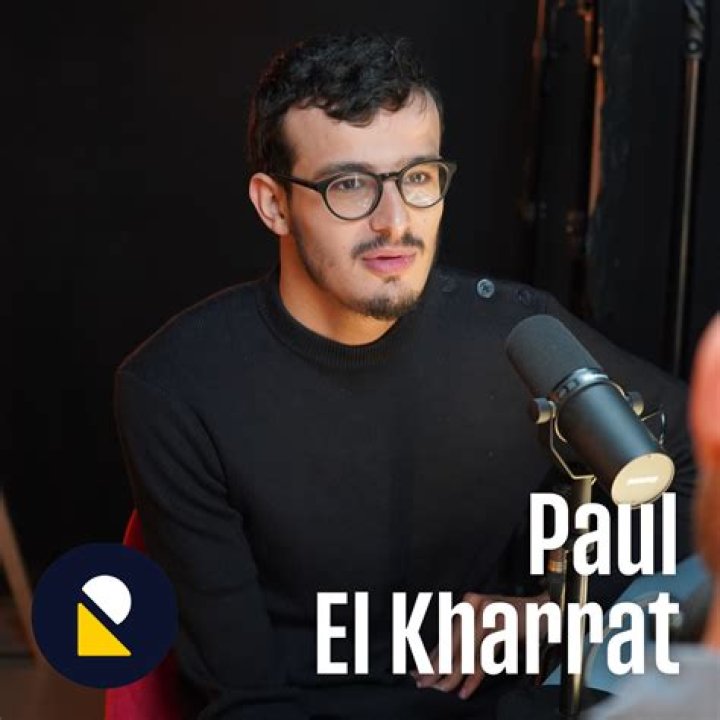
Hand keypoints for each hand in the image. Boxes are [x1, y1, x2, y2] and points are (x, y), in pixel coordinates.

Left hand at [411, 590, 548, 699]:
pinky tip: (464, 690)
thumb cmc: (511, 619)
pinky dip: (474, 676)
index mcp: (468, 603)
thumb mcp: (484, 623)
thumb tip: (433, 660)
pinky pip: (484, 657)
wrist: (544, 611)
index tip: (416, 671)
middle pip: (452, 643)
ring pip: (466, 651)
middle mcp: (476, 605)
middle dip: (436, 666)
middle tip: (423, 683)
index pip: (446, 634)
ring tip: (442, 689)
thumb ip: (463, 639)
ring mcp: (491, 615)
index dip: (430, 655)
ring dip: (453, 674)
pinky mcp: (504, 628)